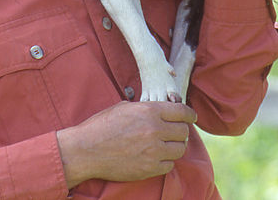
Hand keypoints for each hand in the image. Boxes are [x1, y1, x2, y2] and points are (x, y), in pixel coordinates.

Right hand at [56, 101, 196, 187]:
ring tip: (165, 145)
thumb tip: (164, 110)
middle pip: (183, 131)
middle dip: (180, 131)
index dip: (190, 114)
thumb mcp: (125, 107)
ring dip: (174, 146)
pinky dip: (165, 161)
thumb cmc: (102, 126)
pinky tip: (156, 156)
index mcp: (149, 111)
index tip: (191, 117)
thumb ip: (147, 108)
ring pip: (179, 149)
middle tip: (174, 132)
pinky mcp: (149, 168)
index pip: (182, 112)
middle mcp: (154, 130)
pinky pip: (169, 165)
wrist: (86, 150)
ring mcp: (153, 151)